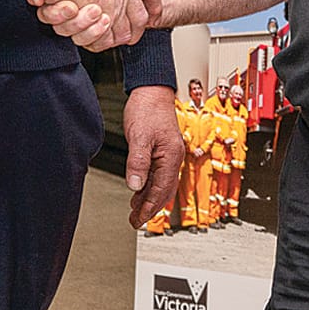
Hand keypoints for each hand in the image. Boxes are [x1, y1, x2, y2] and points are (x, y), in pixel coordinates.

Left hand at [124, 85, 184, 228]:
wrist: (152, 89)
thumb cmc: (148, 108)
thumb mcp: (139, 136)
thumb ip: (138, 162)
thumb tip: (135, 186)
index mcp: (171, 156)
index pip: (161, 190)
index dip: (149, 207)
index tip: (138, 220)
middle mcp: (173, 157)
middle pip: (164, 190)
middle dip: (150, 207)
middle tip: (136, 221)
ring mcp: (169, 153)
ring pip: (161, 183)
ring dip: (148, 197)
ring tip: (135, 209)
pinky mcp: (163, 149)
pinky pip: (158, 173)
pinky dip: (149, 185)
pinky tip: (140, 188)